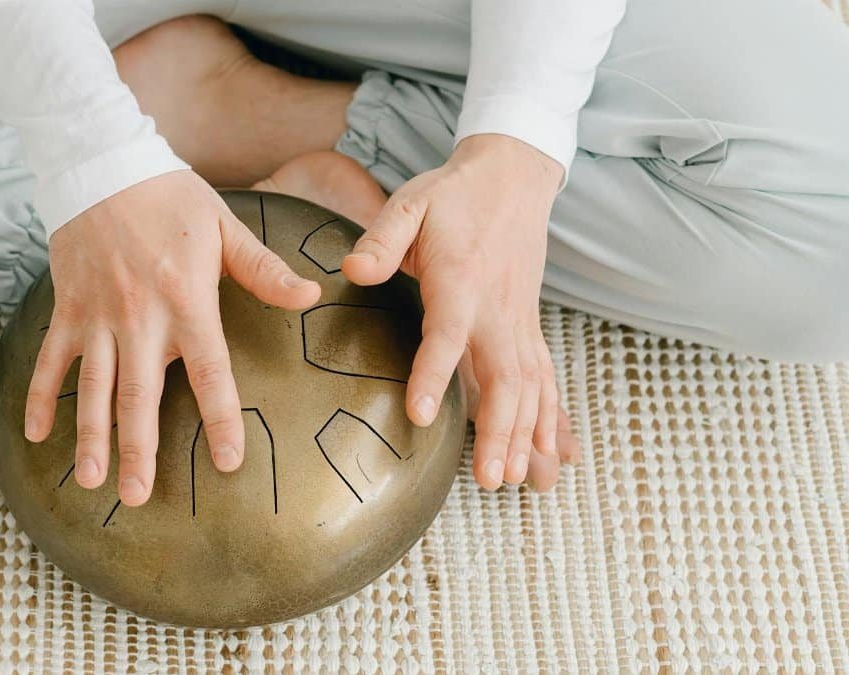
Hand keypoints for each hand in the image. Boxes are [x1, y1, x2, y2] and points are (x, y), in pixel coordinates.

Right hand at [24, 170, 320, 505]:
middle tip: (137, 498)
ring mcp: (97, 316)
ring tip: (90, 480)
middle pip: (140, 396)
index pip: (210, 373)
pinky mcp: (67, 308)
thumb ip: (264, 270)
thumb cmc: (170, 196)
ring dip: (90, 436)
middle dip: (138, 450)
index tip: (227, 462)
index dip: (220, 419)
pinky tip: (37, 434)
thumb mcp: (224, 228)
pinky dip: (41, 397)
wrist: (101, 162)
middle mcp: (140, 318)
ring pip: (93, 388)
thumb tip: (311, 295)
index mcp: (186, 302)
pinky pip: (50, 360)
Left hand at [342, 134, 568, 490]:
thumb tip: (352, 269)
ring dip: (527, 435)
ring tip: (522, 483)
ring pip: (530, 386)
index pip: (447, 334)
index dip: (434, 375)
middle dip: (500, 431)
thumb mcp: (409, 203)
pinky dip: (551, 419)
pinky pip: (545, 378)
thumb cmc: (452, 194)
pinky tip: (554, 456)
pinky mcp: (528, 325)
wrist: (512, 176)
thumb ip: (381, 239)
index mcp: (460, 280)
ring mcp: (519, 320)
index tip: (420, 415)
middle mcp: (497, 309)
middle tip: (490, 480)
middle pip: (504, 377)